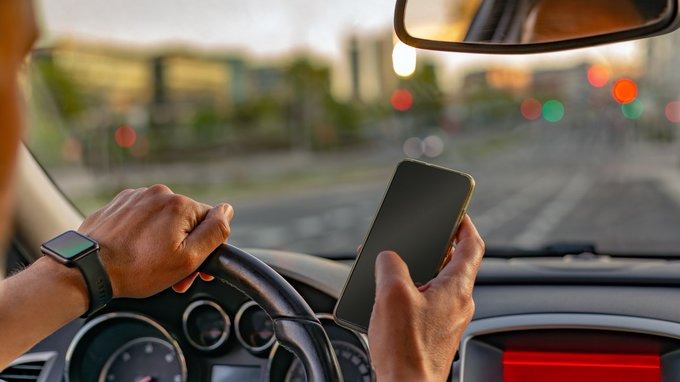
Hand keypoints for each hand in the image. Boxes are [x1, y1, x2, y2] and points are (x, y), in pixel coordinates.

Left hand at [78, 185, 232, 297]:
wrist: (88, 269)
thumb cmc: (137, 269)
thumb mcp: (188, 259)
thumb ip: (215, 232)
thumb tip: (228, 210)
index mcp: (180, 204)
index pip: (210, 222)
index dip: (205, 247)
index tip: (192, 269)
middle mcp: (159, 193)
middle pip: (186, 221)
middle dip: (183, 246)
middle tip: (172, 274)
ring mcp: (136, 196)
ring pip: (164, 219)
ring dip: (164, 240)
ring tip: (149, 264)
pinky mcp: (119, 204)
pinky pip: (142, 217)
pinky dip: (143, 233)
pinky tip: (135, 251)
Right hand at [367, 215, 484, 381]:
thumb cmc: (406, 350)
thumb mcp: (391, 294)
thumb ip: (390, 264)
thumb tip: (387, 257)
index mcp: (457, 288)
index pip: (472, 245)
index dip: (465, 223)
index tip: (458, 212)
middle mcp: (458, 303)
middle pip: (453, 263)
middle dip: (434, 247)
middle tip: (419, 236)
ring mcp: (447, 319)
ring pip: (437, 284)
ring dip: (418, 270)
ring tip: (394, 267)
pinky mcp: (435, 333)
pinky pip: (427, 302)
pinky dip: (412, 292)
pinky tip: (391, 297)